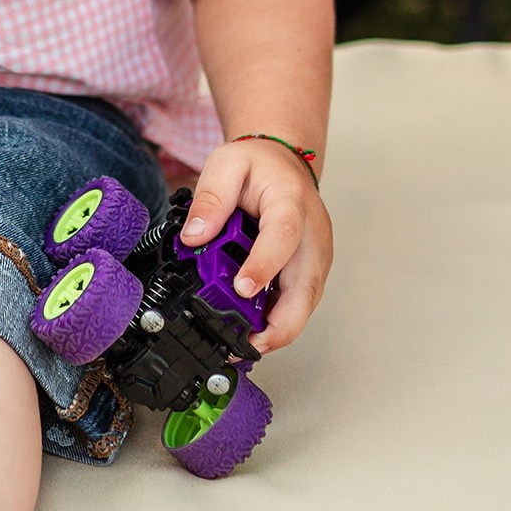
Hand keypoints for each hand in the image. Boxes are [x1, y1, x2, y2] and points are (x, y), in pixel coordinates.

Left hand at [180, 140, 331, 354]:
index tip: (244, 289)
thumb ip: (210, 198)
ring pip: (306, 303)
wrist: (284, 165)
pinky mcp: (311, 271)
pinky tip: (255, 334)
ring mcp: (315, 256)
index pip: (284, 235)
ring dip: (280, 328)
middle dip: (281, 322)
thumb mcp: (226, 165)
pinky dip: (280, 322)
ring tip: (246, 346)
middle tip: (249, 343)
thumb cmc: (259, 166)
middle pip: (307, 286)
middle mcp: (312, 235)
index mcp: (291, 202)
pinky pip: (299, 303)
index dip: (265, 264)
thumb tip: (195, 236)